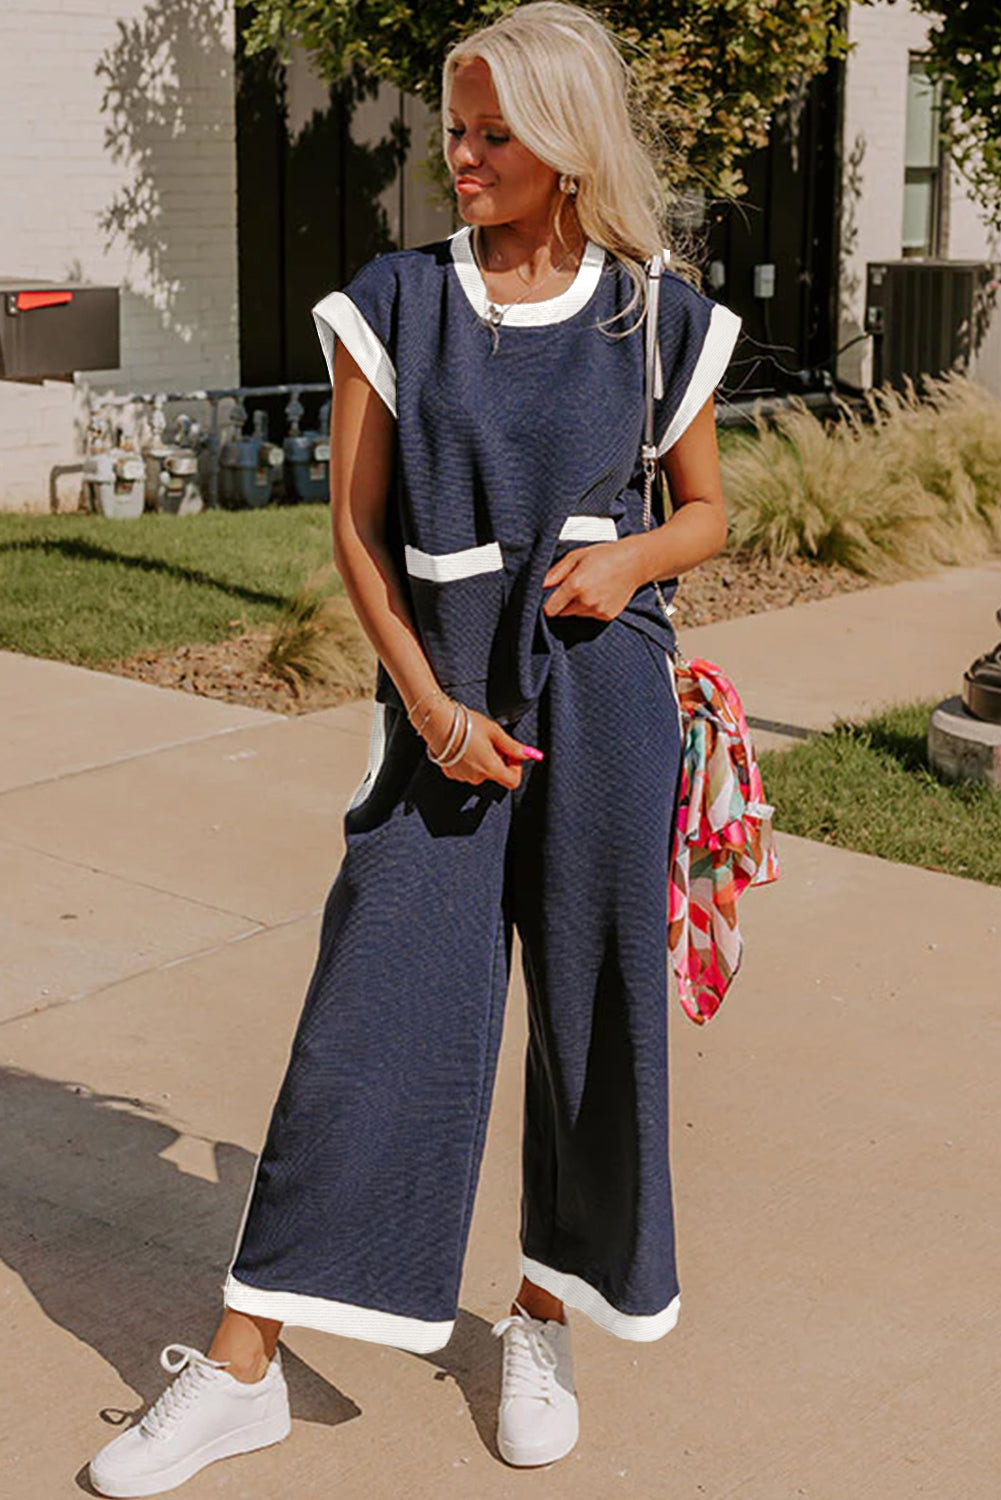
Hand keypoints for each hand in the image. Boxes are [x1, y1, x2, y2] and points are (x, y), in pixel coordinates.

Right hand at [421, 699, 541, 789]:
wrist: (436, 722)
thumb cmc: (465, 724)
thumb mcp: (494, 732)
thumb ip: (512, 746)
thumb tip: (528, 754)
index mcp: (490, 768)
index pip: (513, 781)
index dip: (516, 767)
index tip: (511, 753)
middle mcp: (476, 777)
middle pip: (496, 774)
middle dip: (498, 759)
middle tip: (492, 740)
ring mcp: (462, 776)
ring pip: (481, 771)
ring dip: (483, 759)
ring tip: (475, 739)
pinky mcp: (450, 773)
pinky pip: (466, 770)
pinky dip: (469, 760)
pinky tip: (463, 745)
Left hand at [542, 540, 641, 620]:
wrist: (634, 562)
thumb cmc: (604, 555)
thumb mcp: (576, 556)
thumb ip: (556, 572)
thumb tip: (541, 585)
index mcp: (575, 585)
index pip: (550, 609)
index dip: (547, 604)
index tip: (549, 598)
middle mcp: (586, 601)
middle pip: (562, 612)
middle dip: (563, 603)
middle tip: (574, 587)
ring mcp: (598, 610)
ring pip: (576, 614)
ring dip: (577, 605)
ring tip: (590, 587)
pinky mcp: (607, 616)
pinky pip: (590, 615)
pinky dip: (591, 607)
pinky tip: (600, 593)